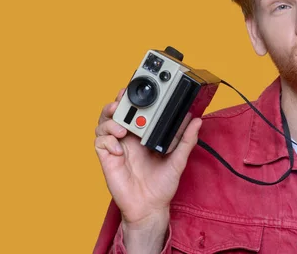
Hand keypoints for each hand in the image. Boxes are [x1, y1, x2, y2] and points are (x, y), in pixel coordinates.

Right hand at [95, 89, 201, 234]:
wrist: (150, 207)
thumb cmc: (163, 184)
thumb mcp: (179, 160)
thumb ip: (187, 140)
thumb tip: (196, 121)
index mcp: (144, 134)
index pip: (136, 110)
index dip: (133, 98)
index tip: (137, 88)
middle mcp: (129, 137)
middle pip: (116, 112)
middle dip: (117, 103)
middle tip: (122, 99)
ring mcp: (117, 147)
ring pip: (103, 123)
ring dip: (110, 120)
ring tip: (122, 129)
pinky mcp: (108, 158)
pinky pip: (100, 142)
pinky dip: (107, 141)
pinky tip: (119, 150)